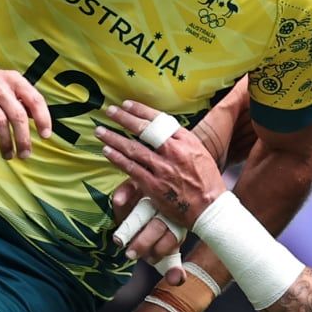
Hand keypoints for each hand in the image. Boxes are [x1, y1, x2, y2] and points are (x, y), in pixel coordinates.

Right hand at [0, 65, 52, 158]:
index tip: (45, 135)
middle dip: (23, 138)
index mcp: (14, 80)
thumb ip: (23, 100)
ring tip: (8, 155)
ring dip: (6, 143)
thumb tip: (40, 120)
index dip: (43, 118)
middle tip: (25, 154)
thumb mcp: (8, 83)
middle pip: (18, 115)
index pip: (35, 100)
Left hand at [95, 101, 228, 228]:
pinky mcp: (154, 185)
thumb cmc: (207, 181)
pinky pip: (131, 169)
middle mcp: (174, 151)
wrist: (210, 207)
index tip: (127, 104)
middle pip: (144, 130)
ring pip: (133, 149)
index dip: (141, 110)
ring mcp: (163, 169)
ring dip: (114, 138)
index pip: (160, 119)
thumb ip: (181, 141)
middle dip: (124, 118)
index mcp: (186, 141)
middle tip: (110, 111)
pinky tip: (107, 151)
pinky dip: (117, 159)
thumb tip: (164, 130)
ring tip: (100, 131)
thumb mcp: (200, 153)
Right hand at [110, 180, 184, 284]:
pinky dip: (124, 194)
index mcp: (177, 227)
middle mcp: (166, 211)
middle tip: (131, 254)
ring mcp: (152, 197)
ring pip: (144, 208)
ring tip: (120, 238)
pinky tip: (117, 202)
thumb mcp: (167, 252)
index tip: (150, 260)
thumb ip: (172, 267)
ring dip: (131, 223)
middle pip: (158, 225)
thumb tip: (177, 281)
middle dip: (144, 242)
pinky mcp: (137, 184)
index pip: (172, 239)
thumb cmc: (160, 236)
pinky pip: (131, 187)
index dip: (161, 250)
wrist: (149, 213)